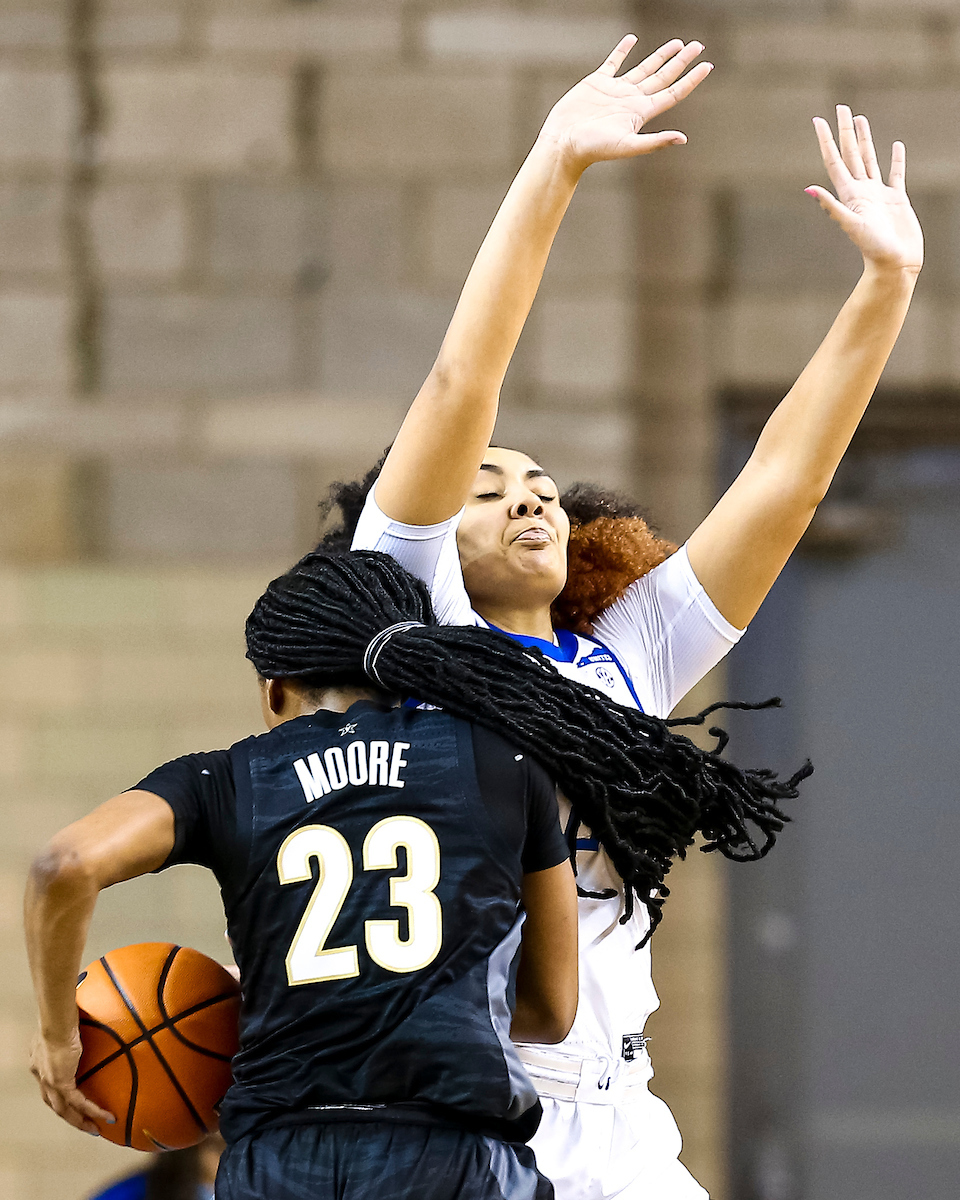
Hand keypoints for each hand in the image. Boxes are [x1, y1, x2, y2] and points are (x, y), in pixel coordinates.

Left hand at [30, 1027, 114, 1134]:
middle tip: (85, 1125)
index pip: (48, 1086)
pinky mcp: (61, 1083)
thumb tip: (79, 1029)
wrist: (56, 1023)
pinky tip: (104, 1116)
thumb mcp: (62, 1029)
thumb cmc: (60, 1018)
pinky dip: (91, 1110)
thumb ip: (68, 1035)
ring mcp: (49, 1082)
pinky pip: (77, 1103)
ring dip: (79, 1121)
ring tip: (94, 1128)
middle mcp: (41, 1076)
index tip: (73, 1103)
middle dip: (70, 1116)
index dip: (59, 1097)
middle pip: (54, 1104)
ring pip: (63, 1110)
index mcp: (39, 1064)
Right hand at [539, 35, 711, 170]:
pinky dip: (623, 50)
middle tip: (697, 45)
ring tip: (677, 43)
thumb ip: (655, 142)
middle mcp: (632, 100)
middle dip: (681, 61)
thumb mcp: (627, 145)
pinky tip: (631, 40)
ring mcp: (615, 91)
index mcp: (642, 112)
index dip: (691, 79)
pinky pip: (614, 63)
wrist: (564, 143)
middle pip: (663, 76)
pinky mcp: (597, 83)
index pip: (673, 92)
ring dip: (660, 56)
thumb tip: (683, 139)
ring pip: (644, 68)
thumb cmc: (594, 149)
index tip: (708, 65)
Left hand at [806, 106, 922, 274]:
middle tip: (840, 107)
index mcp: (849, 194)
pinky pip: (895, 174)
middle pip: (850, 153)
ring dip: (864, 139)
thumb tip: (809, 188)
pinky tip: (896, 146)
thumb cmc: (872, 248)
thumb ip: (831, 206)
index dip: (826, 140)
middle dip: (844, 131)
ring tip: (860, 119)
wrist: (895, 264)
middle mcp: (861, 191)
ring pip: (869, 159)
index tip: (818, 119)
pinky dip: (896, 159)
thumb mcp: (850, 225)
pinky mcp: (897, 199)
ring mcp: (878, 194)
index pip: (834, 161)